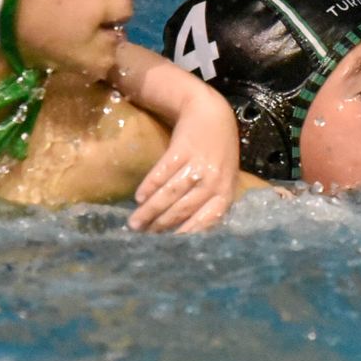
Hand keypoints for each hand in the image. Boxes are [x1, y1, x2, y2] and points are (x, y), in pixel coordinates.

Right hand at [128, 92, 238, 233]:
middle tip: (142, 236)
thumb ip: (211, 202)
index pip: (207, 220)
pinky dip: (149, 186)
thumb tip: (188, 233)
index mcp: (225, 191)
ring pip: (170, 193)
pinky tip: (139, 197)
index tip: (169, 247)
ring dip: (149, 210)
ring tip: (134, 222)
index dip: (187, 234)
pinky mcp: (181, 149)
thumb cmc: (218, 152)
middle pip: (182, 209)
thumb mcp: (224, 178)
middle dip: (160, 225)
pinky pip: (162, 173)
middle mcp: (213, 179)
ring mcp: (197, 164)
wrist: (211, 113)